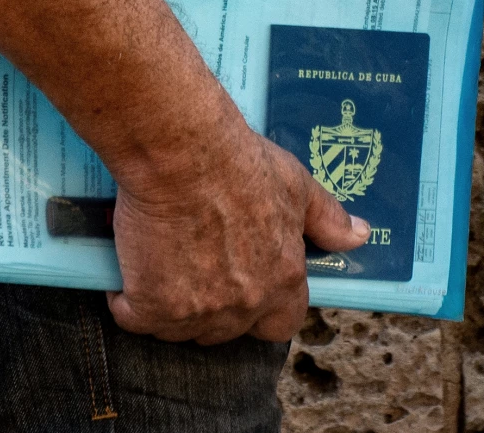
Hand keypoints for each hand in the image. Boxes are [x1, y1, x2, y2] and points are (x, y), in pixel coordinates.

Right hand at [106, 121, 369, 344]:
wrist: (181, 151)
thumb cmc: (238, 161)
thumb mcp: (296, 184)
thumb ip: (327, 217)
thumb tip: (360, 236)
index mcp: (283, 280)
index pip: (280, 325)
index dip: (259, 311)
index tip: (239, 289)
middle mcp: (244, 305)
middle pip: (224, 331)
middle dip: (207, 306)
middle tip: (187, 267)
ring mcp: (197, 311)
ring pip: (177, 329)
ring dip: (165, 305)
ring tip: (154, 265)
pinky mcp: (152, 306)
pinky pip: (133, 317)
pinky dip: (125, 299)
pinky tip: (123, 273)